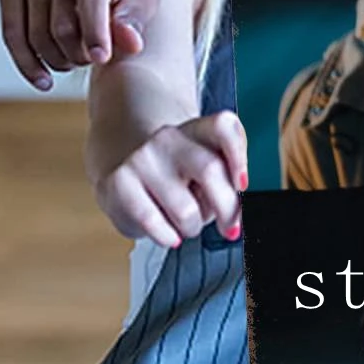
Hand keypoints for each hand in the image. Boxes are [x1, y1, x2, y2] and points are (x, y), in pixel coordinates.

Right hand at [0, 0, 160, 88]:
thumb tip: (130, 44)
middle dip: (78, 53)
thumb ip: (135, 14)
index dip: (96, 31)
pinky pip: (11, 32)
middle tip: (91, 58)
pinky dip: (27, 61)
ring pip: (36, 33)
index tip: (101, 58)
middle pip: (62, 23)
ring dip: (56, 58)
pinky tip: (43, 79)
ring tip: (74, 59)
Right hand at [92, 112, 248, 247]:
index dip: (238, 154)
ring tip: (187, 224)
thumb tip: (238, 216)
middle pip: (210, 170)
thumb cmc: (177, 178)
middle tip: (231, 229)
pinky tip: (170, 236)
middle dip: (227, 209)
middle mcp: (170, 137)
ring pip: (185, 208)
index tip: (244, 185)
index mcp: (199, 130)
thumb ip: (226, 182)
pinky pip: (152, 221)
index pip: (224, 127)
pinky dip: (167, 237)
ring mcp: (143, 157)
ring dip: (193, 227)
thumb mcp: (205, 172)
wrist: (126, 174)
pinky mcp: (119, 181)